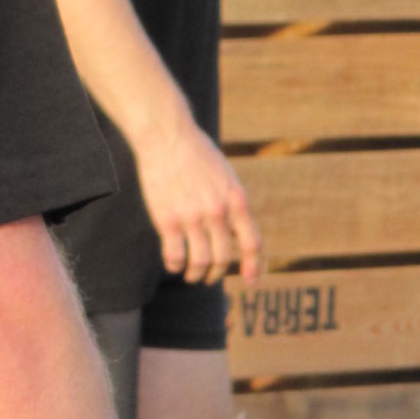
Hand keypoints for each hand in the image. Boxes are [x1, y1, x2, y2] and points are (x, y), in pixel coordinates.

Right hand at [134, 112, 262, 284]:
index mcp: (236, 199)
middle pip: (223, 258)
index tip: (250, 283)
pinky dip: (175, 266)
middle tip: (210, 277)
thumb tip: (234, 232)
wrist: (166, 135)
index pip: (251, 243)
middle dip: (217, 274)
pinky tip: (173, 264)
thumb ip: (232, 203)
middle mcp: (217, 211)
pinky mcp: (168, 219)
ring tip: (191, 275)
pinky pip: (174, 256)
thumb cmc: (196, 153)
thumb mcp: (225, 175)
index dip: (252, 267)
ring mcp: (192, 217)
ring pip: (199, 262)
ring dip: (196, 274)